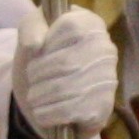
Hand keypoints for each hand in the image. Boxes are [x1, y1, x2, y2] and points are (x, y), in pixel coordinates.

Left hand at [14, 6, 117, 134]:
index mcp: (92, 25)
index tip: (39, 51)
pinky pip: (67, 112)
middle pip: (65, 62)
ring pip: (63, 89)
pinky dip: (46, 113)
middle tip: (31, 78)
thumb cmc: (42, 55)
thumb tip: (35, 44)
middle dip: (37, 74)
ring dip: (38, 95)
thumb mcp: (31, 31)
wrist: (50, 95)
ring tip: (34, 96)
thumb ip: (30, 27)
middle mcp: (106, 50)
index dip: (47, 42)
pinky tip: (43, 111)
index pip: (71, 27)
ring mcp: (107, 80)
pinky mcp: (103, 108)